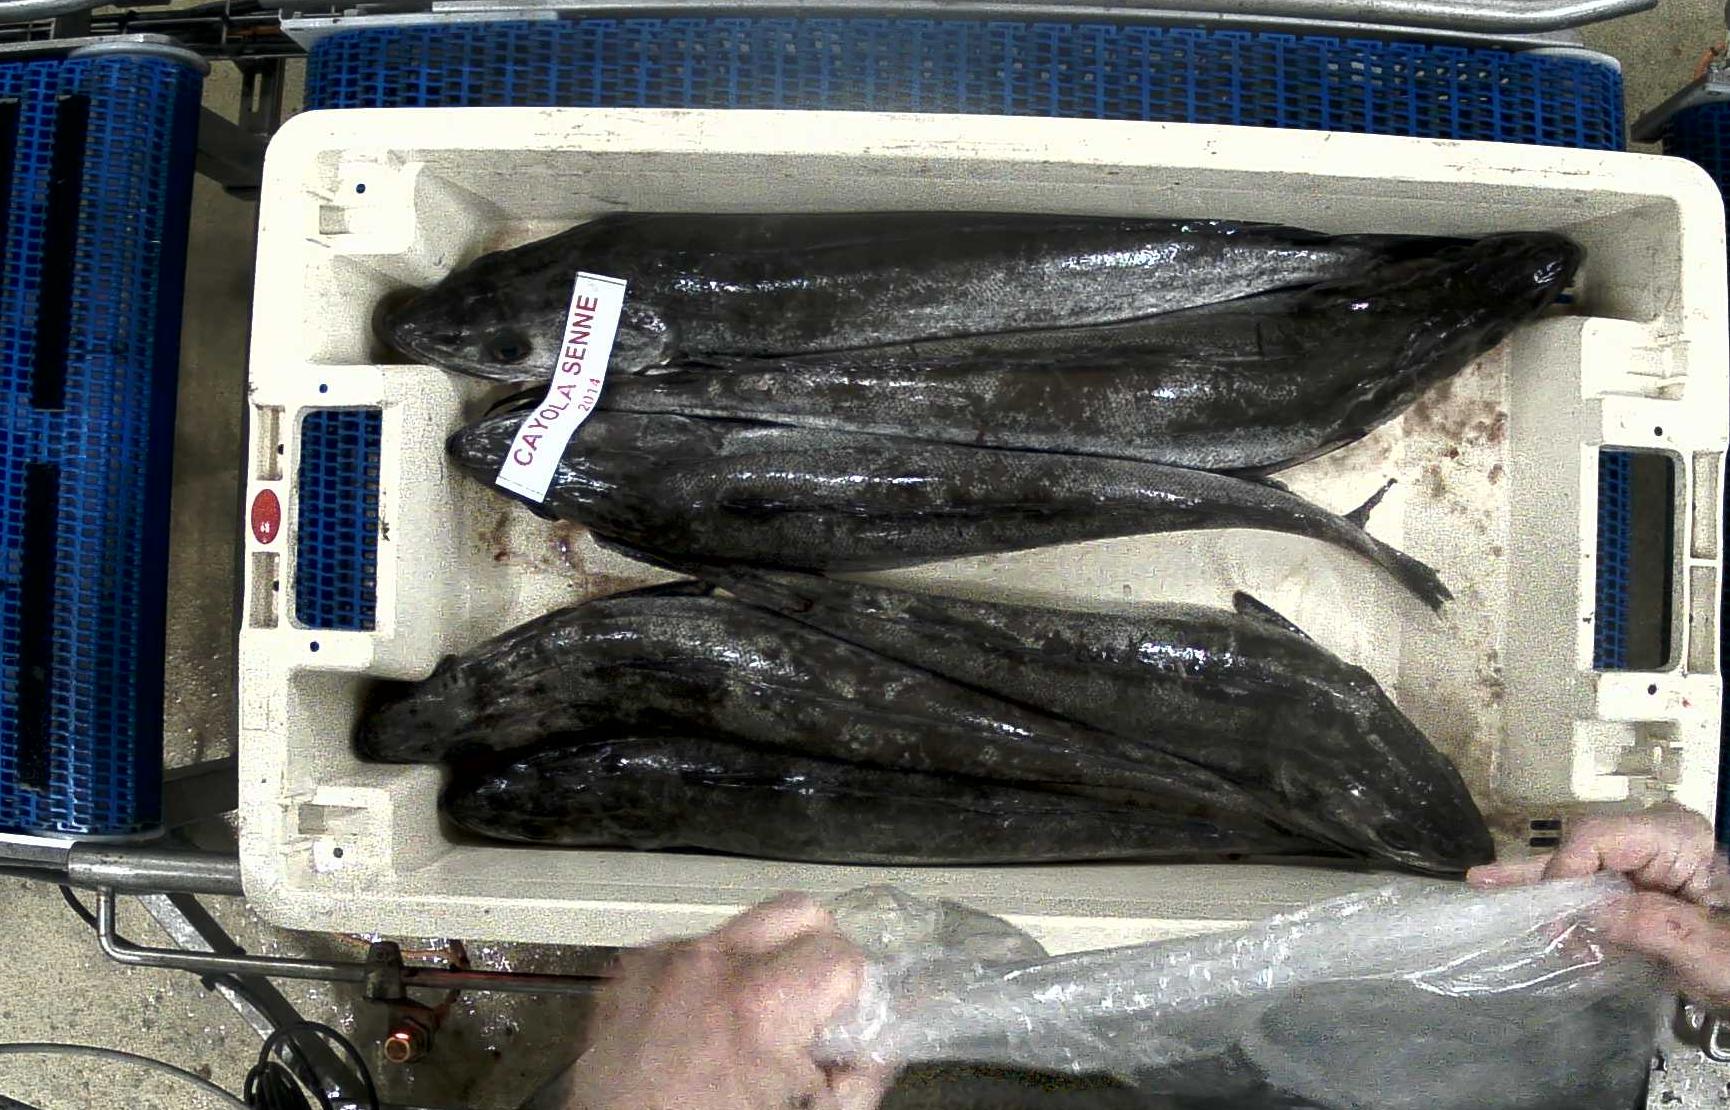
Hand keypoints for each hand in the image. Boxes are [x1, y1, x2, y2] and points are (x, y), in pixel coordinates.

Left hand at [537, 894, 889, 1109]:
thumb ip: (861, 1074)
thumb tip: (885, 1035)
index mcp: (759, 1005)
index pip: (843, 954)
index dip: (850, 994)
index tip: (838, 1022)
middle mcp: (706, 967)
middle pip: (798, 910)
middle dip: (815, 953)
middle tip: (809, 1006)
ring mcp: (663, 963)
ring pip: (745, 923)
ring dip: (761, 963)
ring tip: (751, 1022)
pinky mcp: (632, 969)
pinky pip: (693, 946)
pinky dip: (711, 977)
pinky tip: (706, 1024)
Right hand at [1468, 807, 1729, 1007]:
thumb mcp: (1708, 947)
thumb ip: (1647, 923)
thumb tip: (1582, 912)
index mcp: (1677, 837)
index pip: (1594, 838)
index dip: (1562, 874)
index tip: (1555, 924)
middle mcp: (1656, 839)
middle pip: (1580, 848)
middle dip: (1542, 880)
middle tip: (1490, 892)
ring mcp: (1648, 861)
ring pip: (1580, 866)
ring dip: (1540, 887)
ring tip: (1483, 883)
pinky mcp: (1643, 886)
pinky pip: (1594, 887)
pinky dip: (1563, 901)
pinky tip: (1521, 897)